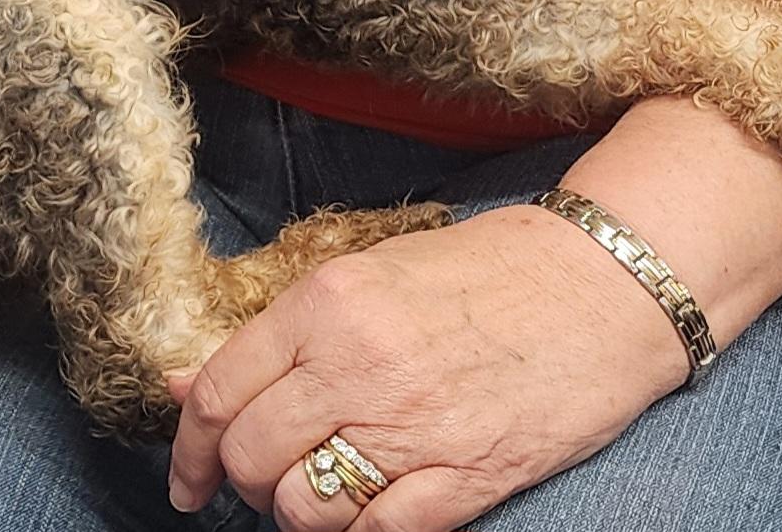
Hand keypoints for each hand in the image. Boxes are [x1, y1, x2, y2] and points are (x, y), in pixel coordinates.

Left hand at [167, 205, 687, 530]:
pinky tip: (368, 517)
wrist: (595, 285)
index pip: (219, 392)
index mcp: (326, 304)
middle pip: (251, 456)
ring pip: (302, 508)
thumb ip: (278, 332)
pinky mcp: (465, 478)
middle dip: (243, 483)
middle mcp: (356, 365)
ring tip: (321, 495)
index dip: (188, 448)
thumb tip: (186, 383)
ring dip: (298, 514)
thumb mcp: (369, 275)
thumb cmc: (480, 274)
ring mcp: (411, 427)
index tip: (186, 477)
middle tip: (261, 482)